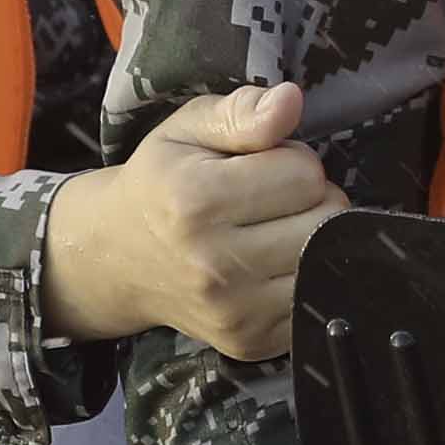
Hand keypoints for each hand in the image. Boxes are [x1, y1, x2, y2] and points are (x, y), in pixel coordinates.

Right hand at [41, 83, 344, 358]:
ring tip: (270, 228)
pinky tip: (267, 264)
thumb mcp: (188, 128)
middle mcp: (215, 265)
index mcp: (196, 203)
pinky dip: (302, 277)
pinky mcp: (250, 343)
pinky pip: (314, 300)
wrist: (118, 257)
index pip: (305, 173)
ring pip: (327, 259)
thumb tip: (291, 101)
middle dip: (308, 199)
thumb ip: (241, 111)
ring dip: (310, 238)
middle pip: (326, 218)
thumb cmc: (161, 181)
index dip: (291, 159)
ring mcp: (234, 313)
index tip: (260, 166)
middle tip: (268, 199)